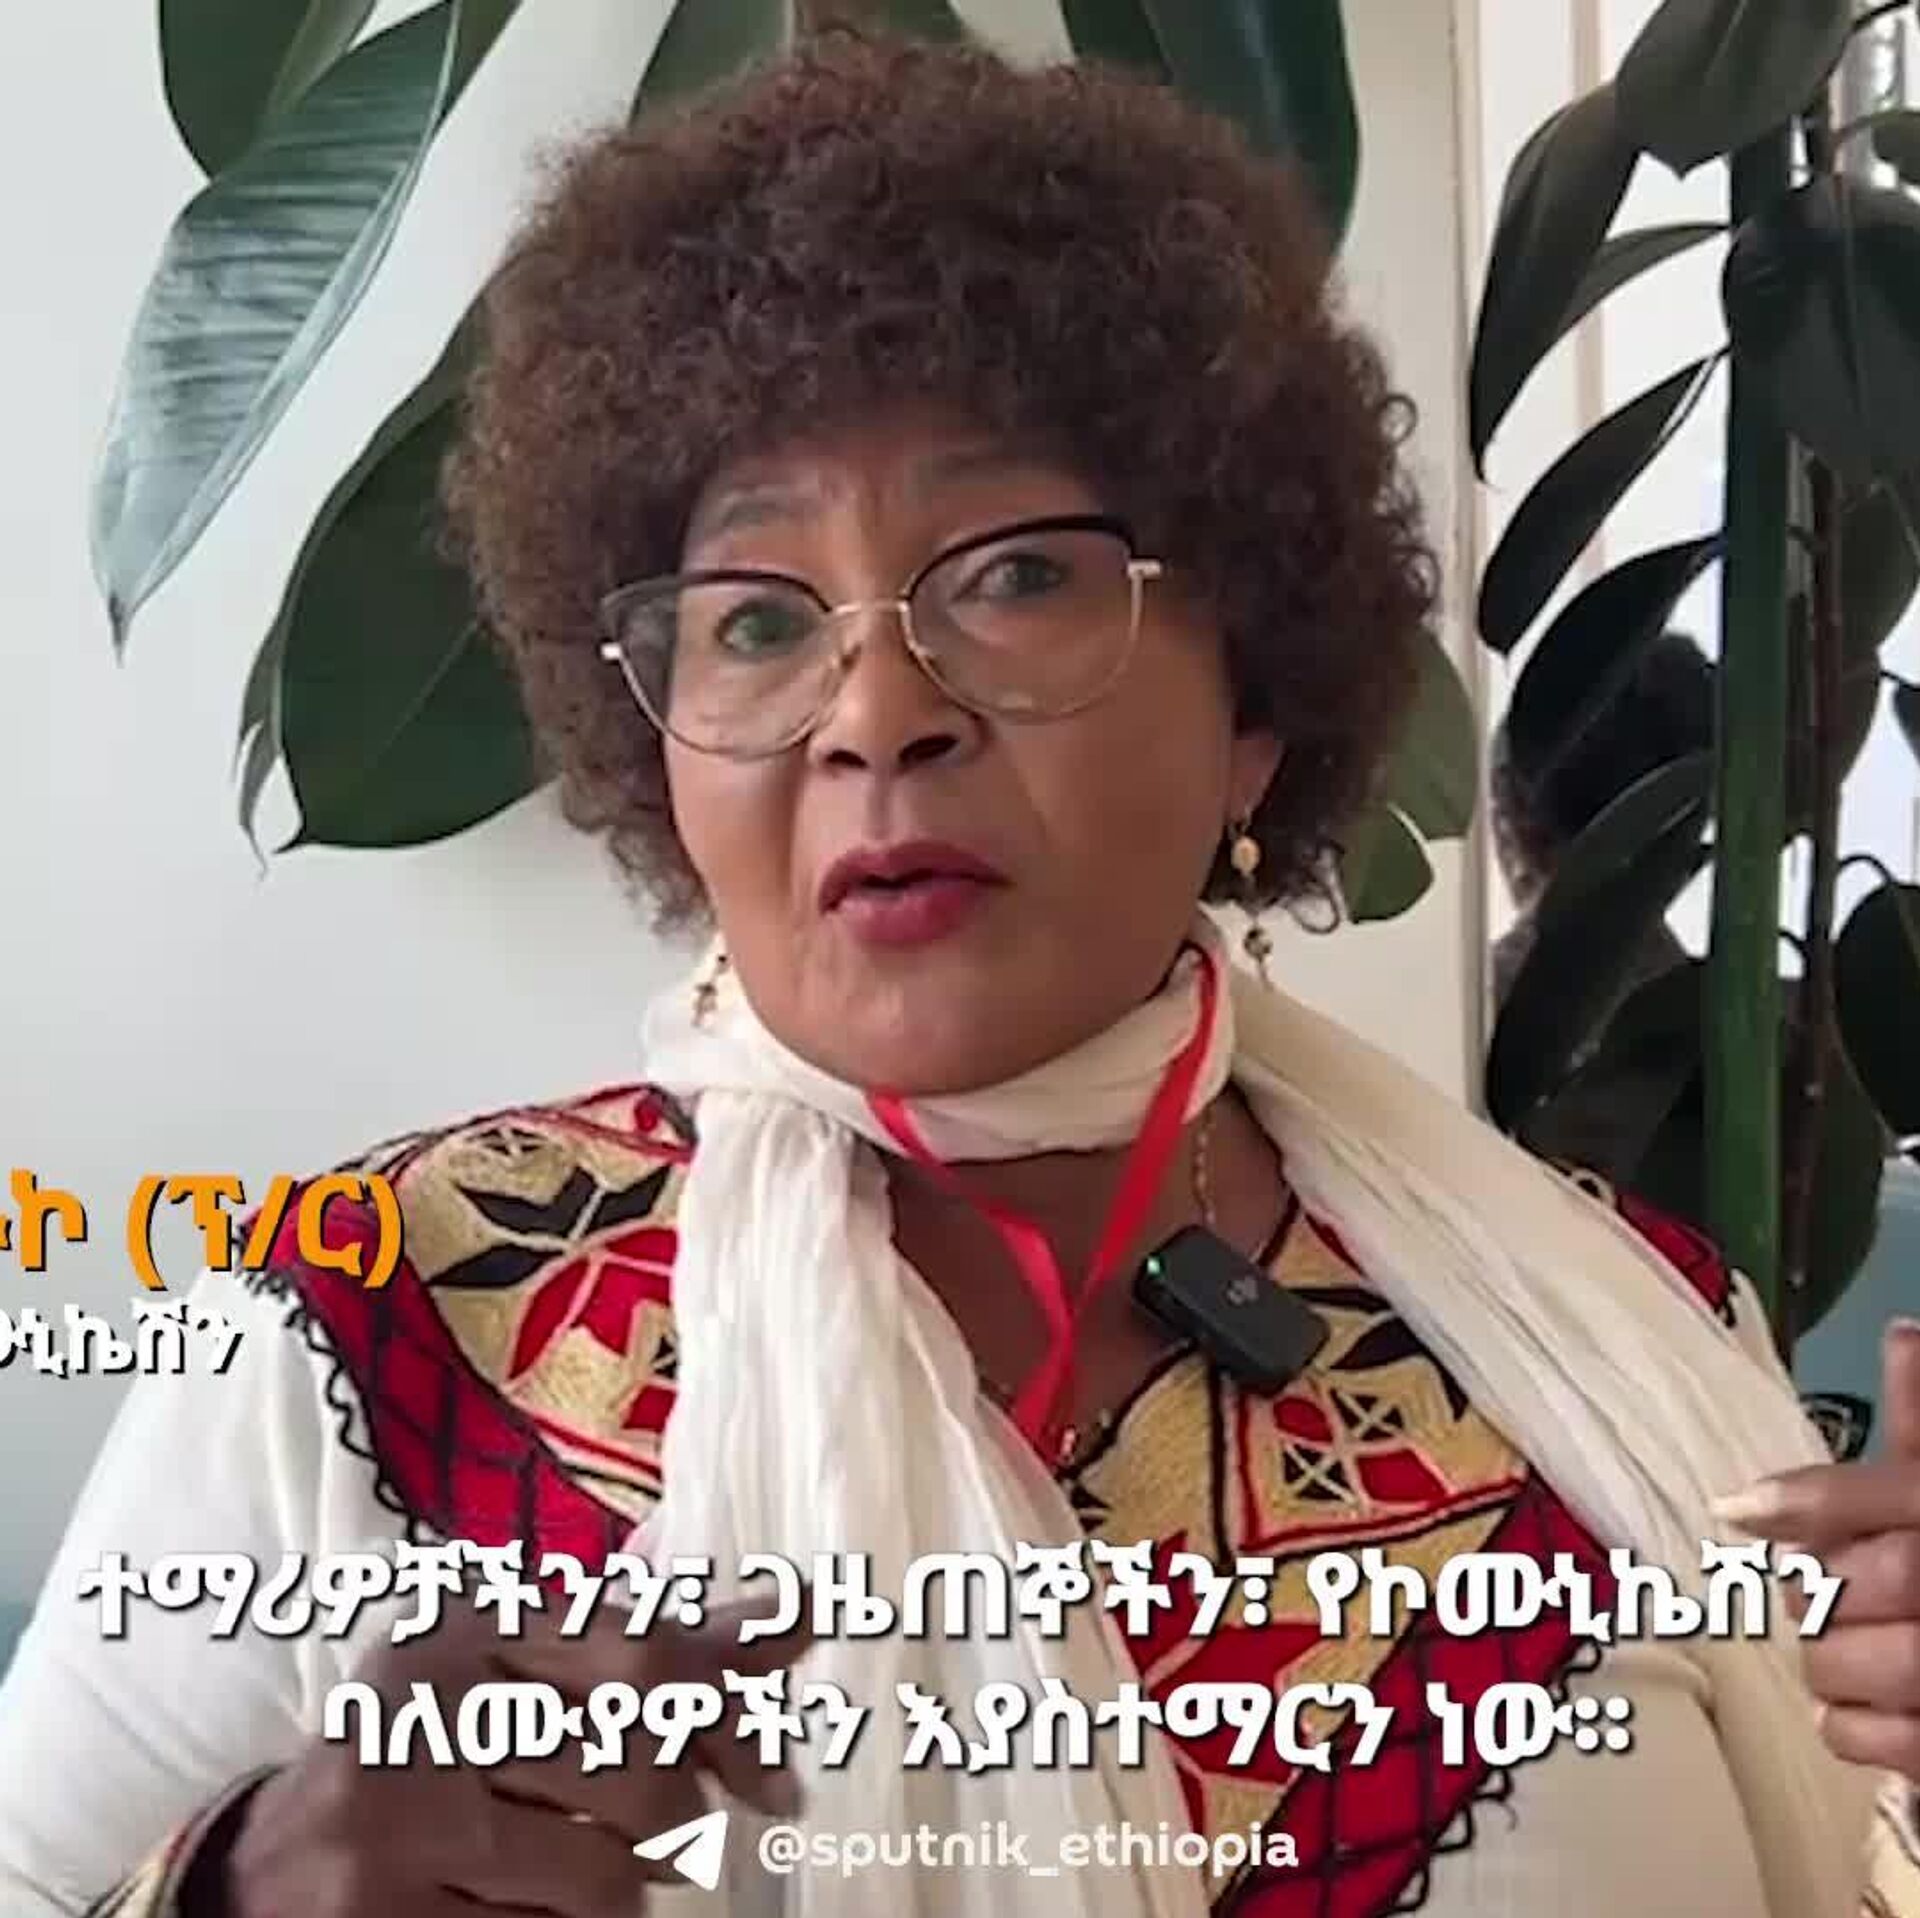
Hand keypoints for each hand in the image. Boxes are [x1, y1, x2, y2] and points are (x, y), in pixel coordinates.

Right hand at [210, 1587, 813, 1916]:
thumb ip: (649, 1638)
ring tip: (616, 1867)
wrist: (268, 1864)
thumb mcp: (521, 1663)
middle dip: (692, 1805)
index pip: (642, 1650)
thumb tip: (795, 1612)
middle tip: (708, 1825)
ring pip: (598, 1871)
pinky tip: (551, 1905)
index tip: (788, 1759)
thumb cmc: (430, 1743)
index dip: (733, 1702)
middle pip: (634, 1763)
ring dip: (635, 1883)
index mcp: (468, 1622)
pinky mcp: (383, 1916)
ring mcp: (397, 1817)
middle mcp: (427, 1704)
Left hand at [1713, 1319, 1919, 1783]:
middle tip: (1809, 1594)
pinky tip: (1854, 1711)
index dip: (1812, 1505)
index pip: (1901, 1494)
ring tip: (1833, 1654)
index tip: (1735, 1510)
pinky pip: (1890, 1744)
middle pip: (1865, 1584)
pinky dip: (1853, 1729)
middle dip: (1816, 1592)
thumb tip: (1904, 1332)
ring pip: (1863, 1665)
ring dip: (1828, 1665)